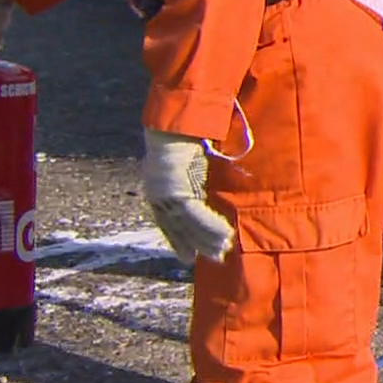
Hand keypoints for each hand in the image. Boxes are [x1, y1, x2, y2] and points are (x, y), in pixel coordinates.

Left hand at [140, 128, 235, 267]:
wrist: (176, 124)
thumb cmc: (186, 138)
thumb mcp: (189, 165)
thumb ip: (195, 182)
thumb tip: (208, 195)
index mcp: (157, 189)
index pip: (168, 223)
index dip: (179, 241)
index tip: (189, 256)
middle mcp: (157, 194)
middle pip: (178, 227)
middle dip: (197, 244)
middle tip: (215, 258)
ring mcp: (164, 194)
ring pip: (187, 224)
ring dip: (208, 238)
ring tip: (224, 249)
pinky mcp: (175, 191)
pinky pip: (195, 215)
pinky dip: (211, 226)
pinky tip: (225, 234)